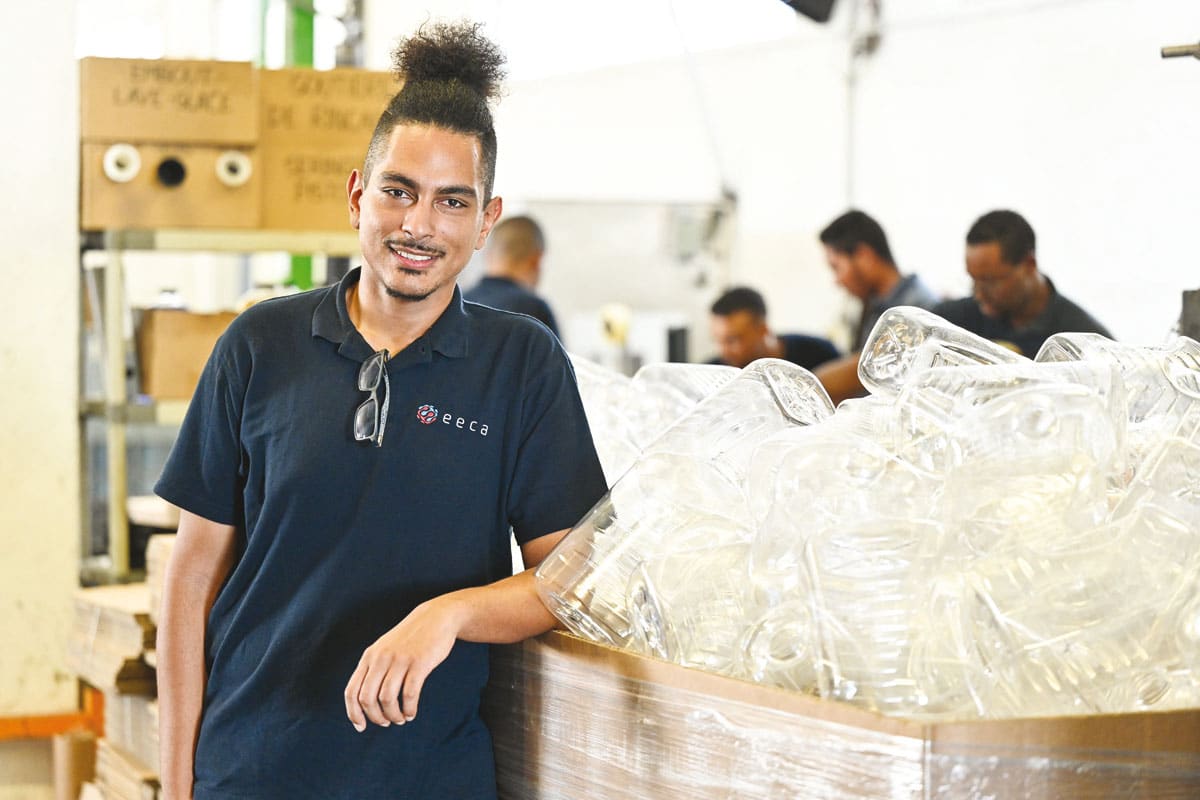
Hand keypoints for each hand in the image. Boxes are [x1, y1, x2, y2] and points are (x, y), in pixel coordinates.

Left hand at [343, 597, 462, 731]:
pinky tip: (411, 713)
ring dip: (393, 715)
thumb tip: (365, 702)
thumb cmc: (410, 639)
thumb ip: (374, 670)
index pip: (352, 691)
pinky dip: (409, 709)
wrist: (436, 618)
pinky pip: (409, 694)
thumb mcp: (385, 649)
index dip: (353, 713)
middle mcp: (381, 658)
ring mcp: (400, 660)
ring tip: (400, 719)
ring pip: (387, 699)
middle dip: (375, 717)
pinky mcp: (419, 663)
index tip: (361, 727)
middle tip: (386, 723)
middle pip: (367, 699)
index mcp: (369, 656)